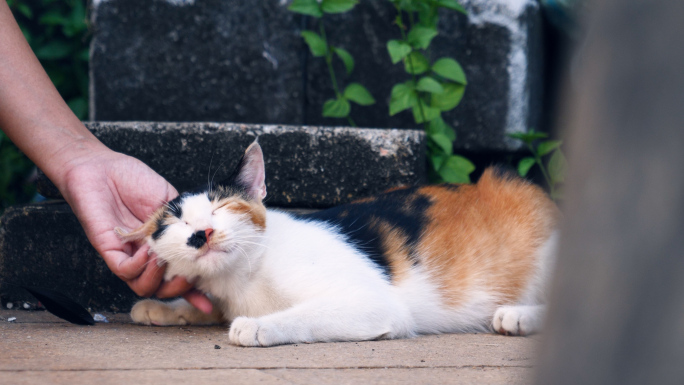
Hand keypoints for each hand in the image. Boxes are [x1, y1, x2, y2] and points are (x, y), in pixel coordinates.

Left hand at [58, 147, 211, 312]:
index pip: (179, 273)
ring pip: (142, 286)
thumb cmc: (134, 179)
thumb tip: (208, 234)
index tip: (209, 301)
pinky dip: (139, 265)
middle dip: (180, 289)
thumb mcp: (171, 199)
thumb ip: (186, 218)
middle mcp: (145, 255)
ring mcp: (127, 254)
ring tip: (165, 260)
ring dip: (158, 279)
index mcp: (163, 245)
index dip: (194, 290)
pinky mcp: (108, 249)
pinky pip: (124, 270)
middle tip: (189, 276)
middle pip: (162, 288)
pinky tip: (148, 249)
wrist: (102, 166)